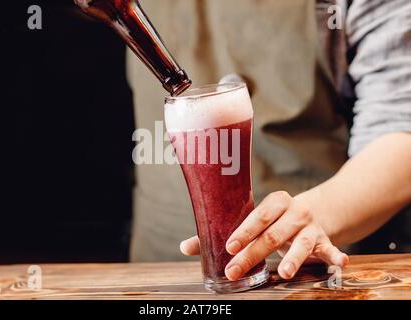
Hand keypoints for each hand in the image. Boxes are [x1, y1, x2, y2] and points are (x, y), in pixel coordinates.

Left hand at [180, 191, 348, 279]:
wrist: (313, 212)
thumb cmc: (274, 219)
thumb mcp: (254, 220)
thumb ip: (222, 232)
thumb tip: (185, 247)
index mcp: (275, 202)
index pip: (258, 215)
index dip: (243, 231)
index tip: (229, 246)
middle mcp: (294, 211)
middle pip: (273, 235)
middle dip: (253, 254)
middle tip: (236, 271)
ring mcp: (311, 226)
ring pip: (301, 243)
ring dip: (293, 258)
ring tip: (283, 273)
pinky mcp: (325, 240)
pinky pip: (330, 249)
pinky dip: (334, 256)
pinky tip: (340, 262)